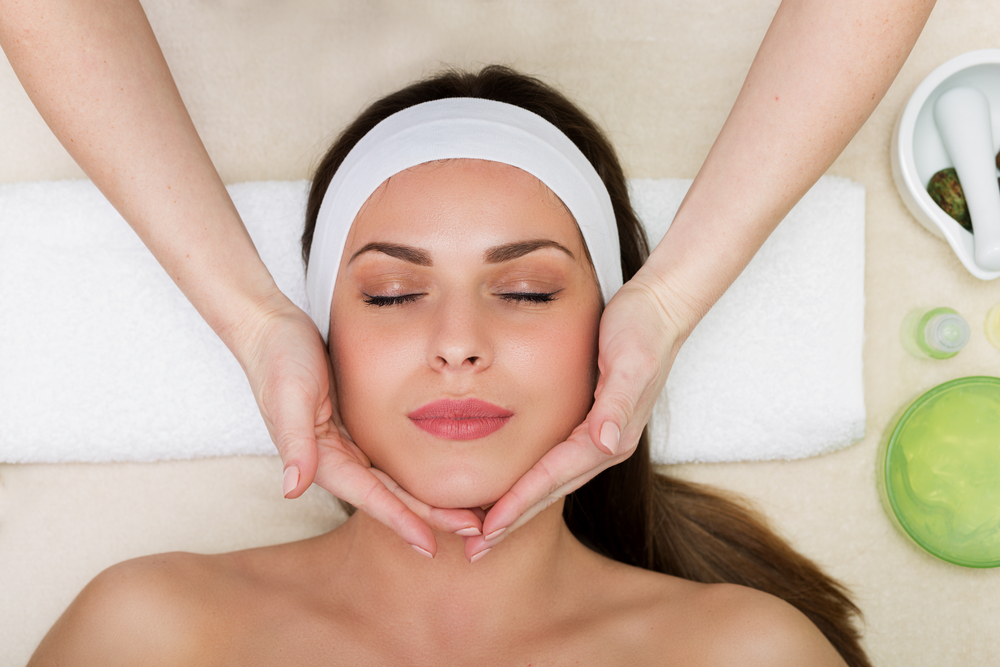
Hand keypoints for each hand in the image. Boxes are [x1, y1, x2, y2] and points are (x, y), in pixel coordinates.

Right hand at [241, 295, 481, 555]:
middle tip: (473, 532)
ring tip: (468, 514)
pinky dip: (418, 471)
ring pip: (396, 480)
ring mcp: (349, 444)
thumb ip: (293, 442)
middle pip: (390, 496)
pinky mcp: (358, 426)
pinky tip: (444, 476)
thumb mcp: (289, 394)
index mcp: (320, 458)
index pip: (369, 496)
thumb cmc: (278, 357)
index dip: (400, 520)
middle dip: (428, 517)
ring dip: (428, 500)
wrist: (270, 328)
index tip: (430, 544)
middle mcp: (337, 458)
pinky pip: (393, 457)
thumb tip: (292, 488)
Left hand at [465, 270, 683, 560]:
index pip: (553, 477)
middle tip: (475, 551)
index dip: (520, 504)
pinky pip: (555, 465)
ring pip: (551, 484)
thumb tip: (605, 442)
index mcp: (610, 436)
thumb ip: (618, 402)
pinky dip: (531, 484)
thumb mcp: (631, 360)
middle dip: (513, 522)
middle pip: (550, 492)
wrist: (661, 310)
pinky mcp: (592, 425)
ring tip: (485, 532)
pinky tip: (513, 492)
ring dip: (519, 510)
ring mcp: (600, 438)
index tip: (489, 530)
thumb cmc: (642, 329)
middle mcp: (605, 444)